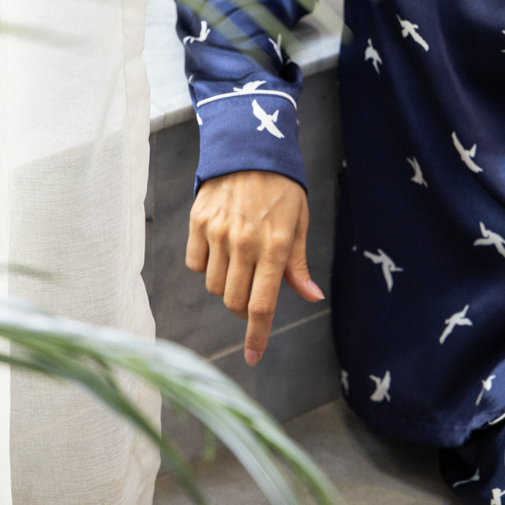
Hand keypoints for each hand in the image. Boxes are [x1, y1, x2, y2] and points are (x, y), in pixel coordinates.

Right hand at [186, 171, 322, 364]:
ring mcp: (218, 233)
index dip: (257, 336)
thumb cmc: (282, 186)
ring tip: (239, 262)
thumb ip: (298, 263)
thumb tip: (310, 295)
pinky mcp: (198, 222)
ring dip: (225, 285)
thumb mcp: (299, 221)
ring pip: (213, 286)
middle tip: (253, 292)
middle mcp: (244, 243)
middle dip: (243, 308)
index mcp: (275, 246)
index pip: (262, 304)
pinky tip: (220, 247)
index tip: (253, 358)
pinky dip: (206, 265)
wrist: (251, 146)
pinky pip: (194, 264)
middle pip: (234, 301)